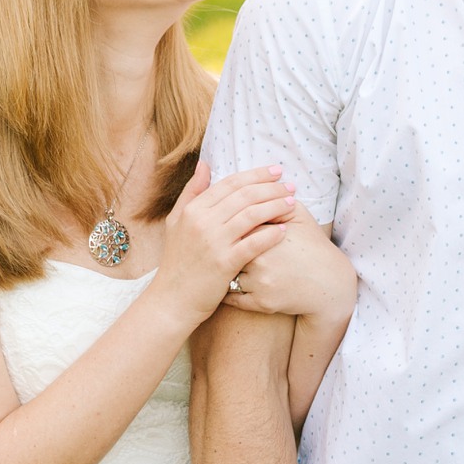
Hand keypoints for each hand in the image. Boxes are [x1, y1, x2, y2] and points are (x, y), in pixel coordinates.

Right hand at [153, 161, 295, 326]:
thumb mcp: (176, 222)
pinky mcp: (224, 263)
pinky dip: (270, 234)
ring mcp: (213, 242)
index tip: (276, 171)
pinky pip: (253, 243)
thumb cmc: (178, 261)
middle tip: (290, 186)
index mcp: (193, 209)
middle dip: (271, 187)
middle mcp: (202, 221)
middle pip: (244, 195)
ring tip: (291, 203)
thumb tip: (205, 164)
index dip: (256, 174)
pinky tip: (284, 230)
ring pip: (251, 215)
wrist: (171, 299)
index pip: (230, 183)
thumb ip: (192, 192)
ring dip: (275, 206)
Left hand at [225, 208, 356, 321]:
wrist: (329, 282)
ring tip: (214, 263)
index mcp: (264, 235)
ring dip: (219, 269)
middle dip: (219, 245)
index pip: (232, 224)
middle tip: (213, 242)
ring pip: (225, 274)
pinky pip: (231, 298)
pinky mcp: (260, 303)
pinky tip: (220, 283)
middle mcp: (258, 260)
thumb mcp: (299, 216)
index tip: (222, 223)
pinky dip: (223, 292)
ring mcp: (259, 284)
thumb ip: (273, 200)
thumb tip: (248, 187)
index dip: (226, 224)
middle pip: (225, 248)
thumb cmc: (313, 245)